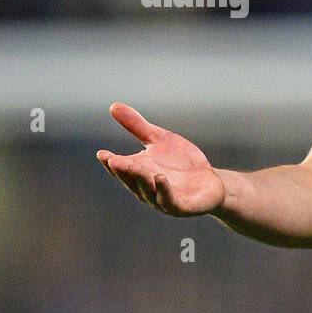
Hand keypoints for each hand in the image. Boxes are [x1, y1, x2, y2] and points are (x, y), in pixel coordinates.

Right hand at [96, 103, 225, 216]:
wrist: (210, 181)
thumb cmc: (181, 162)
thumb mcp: (159, 139)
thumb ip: (137, 126)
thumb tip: (113, 106)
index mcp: (138, 172)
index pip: (120, 169)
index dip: (110, 162)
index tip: (101, 154)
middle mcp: (146, 188)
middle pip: (131, 180)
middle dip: (122, 171)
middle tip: (113, 160)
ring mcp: (162, 199)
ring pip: (147, 191)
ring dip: (140, 179)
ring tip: (133, 165)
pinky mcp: (180, 206)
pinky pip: (169, 200)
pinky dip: (163, 190)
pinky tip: (160, 177)